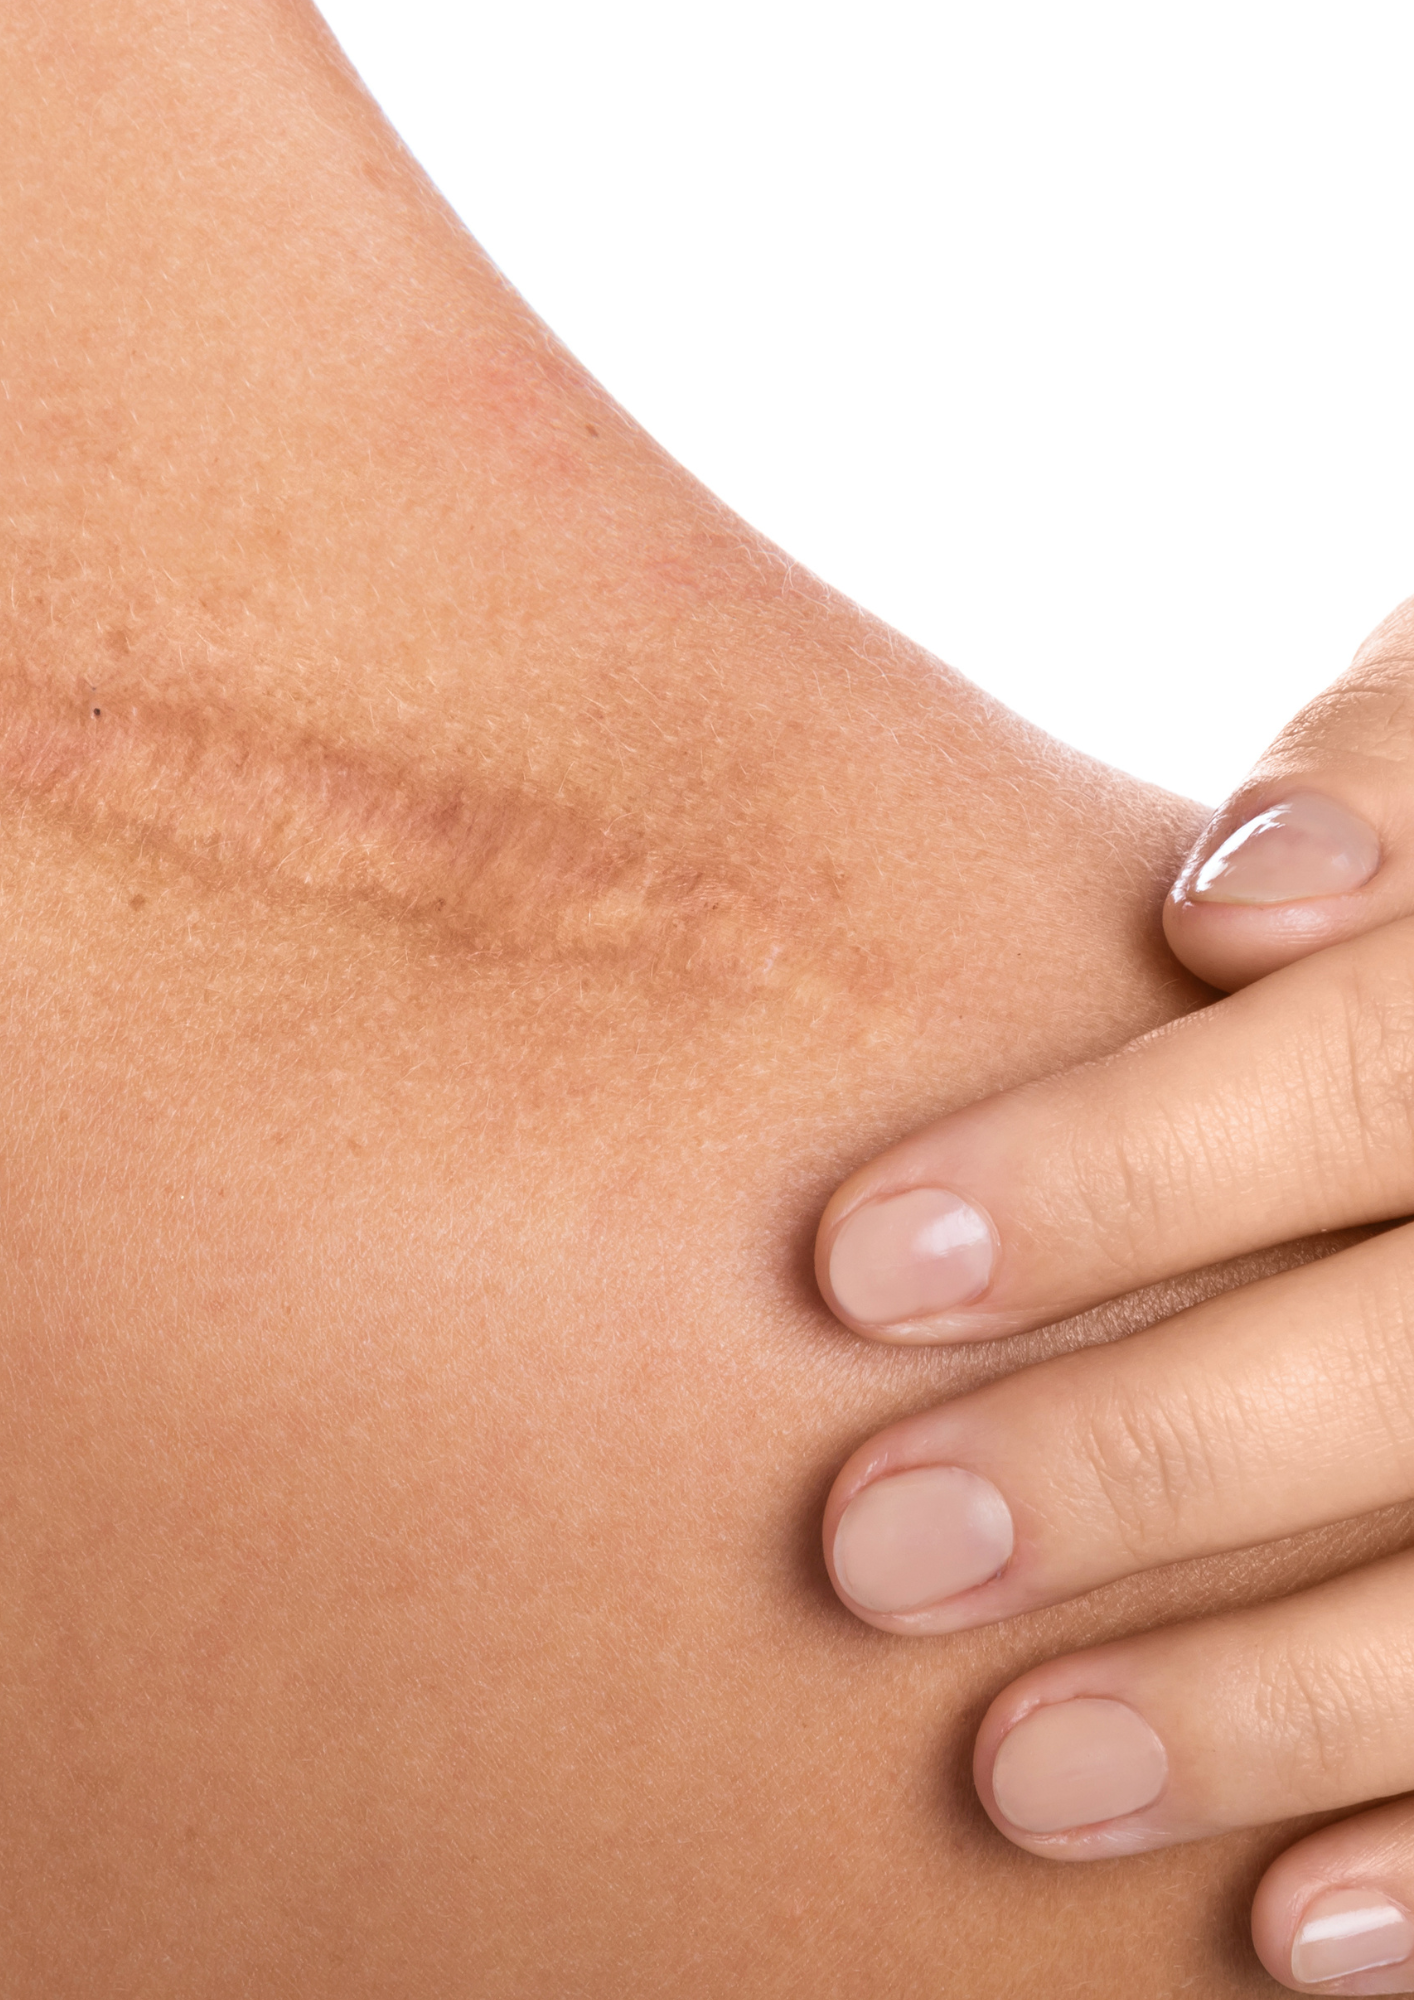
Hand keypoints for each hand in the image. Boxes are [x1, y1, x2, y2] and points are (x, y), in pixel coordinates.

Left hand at [815, 598, 1413, 1993]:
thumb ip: (1381, 772)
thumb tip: (1239, 901)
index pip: (1362, 1075)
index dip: (1123, 1172)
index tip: (850, 1266)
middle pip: (1413, 1360)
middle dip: (1141, 1463)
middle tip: (872, 1548)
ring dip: (1265, 1702)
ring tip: (1014, 1772)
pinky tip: (1271, 1926)